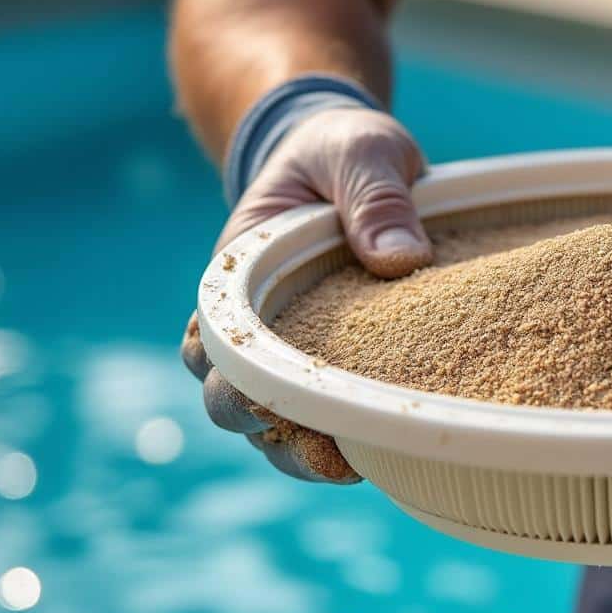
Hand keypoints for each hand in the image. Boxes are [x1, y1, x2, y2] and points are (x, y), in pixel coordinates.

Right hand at [181, 106, 432, 481]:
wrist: (354, 156)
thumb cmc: (344, 150)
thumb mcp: (361, 152)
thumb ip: (376, 196)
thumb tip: (401, 260)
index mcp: (239, 272)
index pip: (210, 342)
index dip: (229, 379)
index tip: (266, 397)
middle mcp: (254, 321)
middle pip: (229, 397)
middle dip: (259, 425)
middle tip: (313, 442)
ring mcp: (292, 347)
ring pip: (274, 421)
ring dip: (299, 448)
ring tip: (347, 463)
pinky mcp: (333, 360)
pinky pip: (324, 413)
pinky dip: (339, 438)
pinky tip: (377, 454)